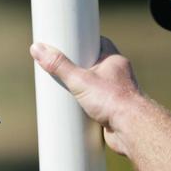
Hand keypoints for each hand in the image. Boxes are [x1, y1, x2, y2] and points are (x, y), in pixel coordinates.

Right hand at [30, 37, 141, 153]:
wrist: (132, 129)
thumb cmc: (114, 100)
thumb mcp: (79, 80)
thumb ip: (59, 65)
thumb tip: (38, 49)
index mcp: (113, 60)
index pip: (97, 42)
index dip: (82, 41)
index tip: (67, 41)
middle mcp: (116, 76)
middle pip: (92, 65)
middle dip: (76, 68)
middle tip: (58, 67)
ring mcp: (114, 94)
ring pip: (94, 86)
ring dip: (81, 89)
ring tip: (62, 89)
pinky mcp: (111, 112)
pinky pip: (95, 105)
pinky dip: (85, 107)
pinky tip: (74, 110)